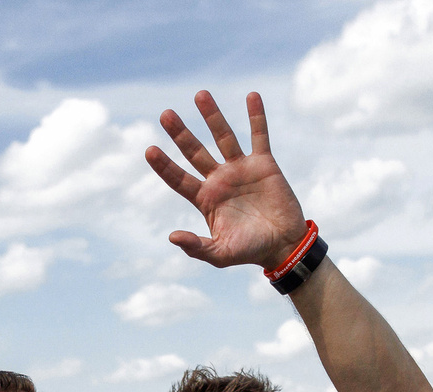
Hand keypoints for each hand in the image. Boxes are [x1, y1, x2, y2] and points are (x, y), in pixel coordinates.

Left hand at [143, 91, 308, 271]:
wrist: (283, 245)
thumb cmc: (250, 251)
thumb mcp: (220, 254)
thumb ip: (196, 247)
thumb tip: (172, 236)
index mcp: (205, 199)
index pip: (178, 178)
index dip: (164, 165)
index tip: (149, 150)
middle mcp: (219, 179)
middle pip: (195, 151)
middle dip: (180, 134)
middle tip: (165, 114)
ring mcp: (241, 169)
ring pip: (223, 136)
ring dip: (212, 116)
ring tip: (200, 95)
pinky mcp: (264, 164)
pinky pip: (259, 135)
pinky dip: (256, 116)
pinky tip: (252, 96)